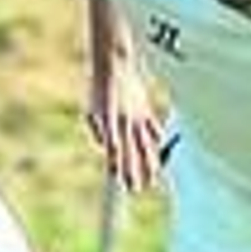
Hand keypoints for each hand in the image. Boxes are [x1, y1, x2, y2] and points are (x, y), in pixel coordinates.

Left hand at [88, 48, 162, 192]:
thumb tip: (105, 147)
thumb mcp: (91, 109)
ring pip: (146, 145)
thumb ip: (97, 130)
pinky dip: (157, 141)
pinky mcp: (145, 108)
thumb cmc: (98, 86)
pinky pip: (153, 129)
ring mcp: (137, 115)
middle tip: (136, 189)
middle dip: (134, 172)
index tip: (119, 182)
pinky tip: (159, 151)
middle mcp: (125, 121)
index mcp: (109, 122)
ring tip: (153, 178)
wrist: (113, 62)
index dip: (117, 167)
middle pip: (132, 152)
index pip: (114, 151)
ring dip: (150, 163)